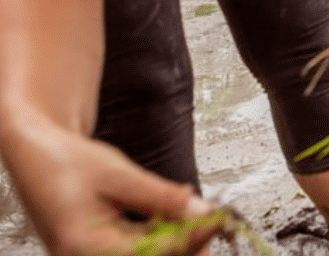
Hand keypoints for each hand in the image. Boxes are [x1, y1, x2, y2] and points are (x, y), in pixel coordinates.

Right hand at [1, 118, 221, 255]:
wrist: (37, 156)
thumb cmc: (67, 161)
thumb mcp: (119, 174)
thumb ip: (160, 197)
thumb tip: (201, 211)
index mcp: (86, 246)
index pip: (152, 253)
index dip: (190, 240)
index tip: (218, 221)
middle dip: (185, 244)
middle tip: (215, 222)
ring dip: (174, 241)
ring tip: (202, 220)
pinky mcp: (96, 252)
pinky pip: (134, 251)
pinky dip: (158, 238)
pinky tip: (176, 222)